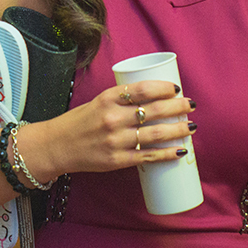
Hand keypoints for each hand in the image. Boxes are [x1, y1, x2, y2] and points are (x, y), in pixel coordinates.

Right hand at [28, 80, 193, 177]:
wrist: (56, 146)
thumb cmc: (80, 122)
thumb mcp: (98, 102)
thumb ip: (122, 101)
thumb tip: (154, 99)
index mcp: (107, 98)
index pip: (141, 89)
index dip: (163, 88)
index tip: (176, 89)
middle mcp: (112, 117)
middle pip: (153, 110)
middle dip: (177, 107)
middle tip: (191, 105)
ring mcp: (115, 140)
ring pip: (155, 133)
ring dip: (178, 129)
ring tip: (191, 126)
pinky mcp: (117, 160)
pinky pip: (148, 156)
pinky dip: (166, 154)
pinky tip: (180, 150)